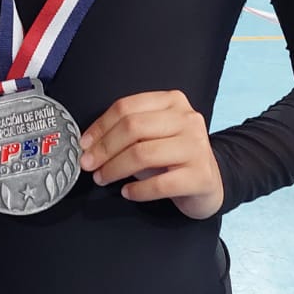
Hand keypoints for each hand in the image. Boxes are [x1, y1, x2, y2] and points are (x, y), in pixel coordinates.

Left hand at [79, 91, 223, 218]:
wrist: (209, 182)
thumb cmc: (173, 158)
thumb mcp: (152, 136)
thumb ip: (127, 133)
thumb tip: (91, 145)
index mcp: (173, 102)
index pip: (127, 107)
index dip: (100, 126)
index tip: (84, 144)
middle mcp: (187, 120)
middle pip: (133, 127)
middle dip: (104, 148)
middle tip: (88, 164)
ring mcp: (196, 147)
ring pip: (143, 154)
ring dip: (115, 169)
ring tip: (103, 178)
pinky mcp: (201, 176)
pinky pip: (159, 183)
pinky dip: (137, 190)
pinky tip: (128, 192)